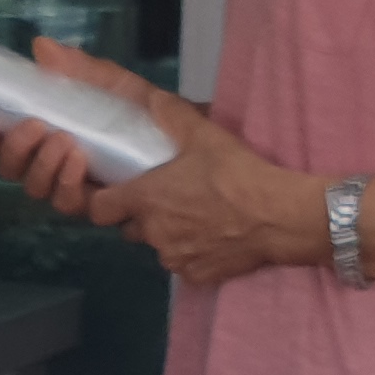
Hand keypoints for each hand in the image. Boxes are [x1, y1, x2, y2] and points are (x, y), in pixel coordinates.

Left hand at [0, 35, 318, 288]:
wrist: (278, 217)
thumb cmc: (238, 175)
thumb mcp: (203, 135)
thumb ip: (172, 116)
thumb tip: (152, 97)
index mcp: (145, 199)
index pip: (97, 207)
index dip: (100, 198)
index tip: (111, 189)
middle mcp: (152, 234)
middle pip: (127, 228)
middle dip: (137, 215)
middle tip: (161, 197)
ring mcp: (173, 258)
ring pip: (156, 246)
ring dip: (165, 232)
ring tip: (192, 213)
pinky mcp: (195, 276)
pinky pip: (182, 264)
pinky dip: (190, 250)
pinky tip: (211, 233)